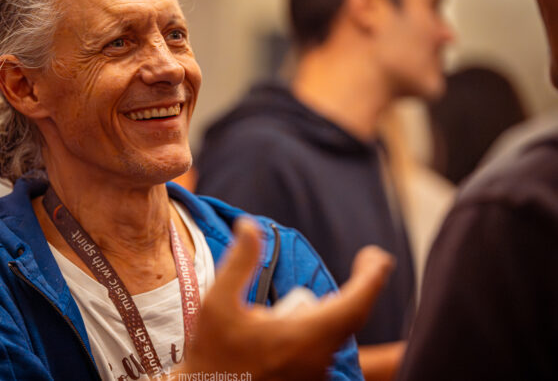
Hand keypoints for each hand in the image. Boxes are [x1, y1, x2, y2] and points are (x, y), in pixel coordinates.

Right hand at [179, 217, 394, 379]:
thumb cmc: (211, 354)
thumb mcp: (217, 304)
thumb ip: (239, 262)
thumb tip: (249, 225)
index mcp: (302, 337)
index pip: (354, 304)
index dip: (372, 278)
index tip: (378, 256)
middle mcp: (316, 359)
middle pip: (353, 318)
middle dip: (365, 287)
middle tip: (369, 260)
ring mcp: (314, 376)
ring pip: (339, 336)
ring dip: (341, 310)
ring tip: (344, 288)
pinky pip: (327, 350)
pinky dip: (328, 329)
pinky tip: (312, 320)